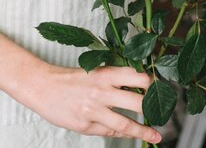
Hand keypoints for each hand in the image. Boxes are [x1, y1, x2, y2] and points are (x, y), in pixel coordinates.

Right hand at [20, 64, 161, 143]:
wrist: (42, 87)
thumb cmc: (71, 79)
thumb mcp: (94, 70)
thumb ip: (116, 77)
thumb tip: (141, 83)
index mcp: (105, 74)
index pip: (136, 76)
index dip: (151, 82)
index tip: (162, 86)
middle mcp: (101, 91)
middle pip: (136, 101)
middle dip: (152, 107)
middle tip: (163, 111)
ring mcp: (93, 110)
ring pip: (125, 123)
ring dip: (143, 131)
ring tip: (155, 135)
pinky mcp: (85, 125)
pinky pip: (110, 132)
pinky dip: (123, 133)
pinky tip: (132, 135)